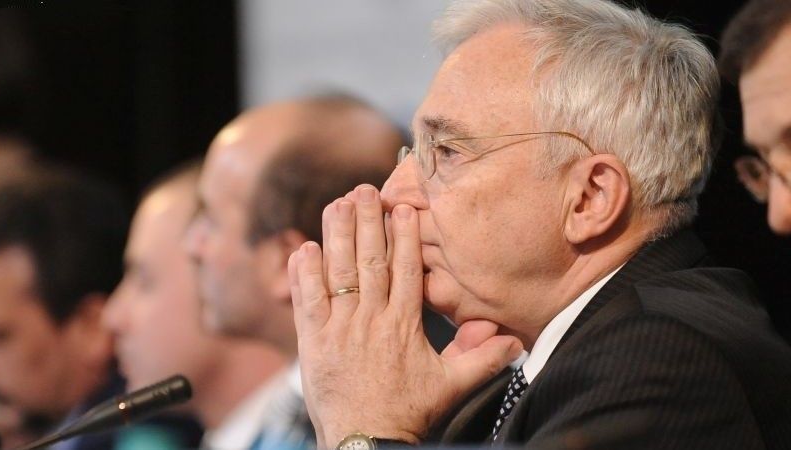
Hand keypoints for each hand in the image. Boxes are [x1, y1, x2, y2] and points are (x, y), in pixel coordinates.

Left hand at [288, 184, 522, 447]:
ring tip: (338, 204)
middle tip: (364, 190)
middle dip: (368, 222)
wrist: (367, 442)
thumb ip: (481, 359)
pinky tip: (303, 248)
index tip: (401, 206)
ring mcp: (340, 329)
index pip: (405, 270)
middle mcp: (371, 319)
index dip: (403, 235)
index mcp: (404, 324)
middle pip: (370, 260)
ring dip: (337, 235)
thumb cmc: (407, 413)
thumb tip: (517, 341)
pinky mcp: (313, 342)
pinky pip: (307, 301)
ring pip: (339, 272)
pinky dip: (304, 274)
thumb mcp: (450, 386)